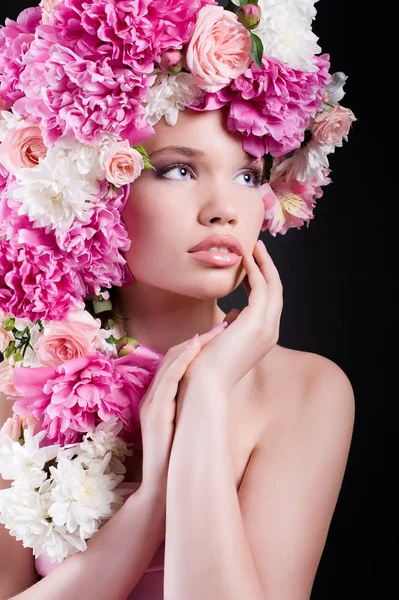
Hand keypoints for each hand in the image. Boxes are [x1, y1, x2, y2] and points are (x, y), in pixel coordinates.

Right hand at [137, 322, 227, 495]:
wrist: (161, 491)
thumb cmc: (179, 460)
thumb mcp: (188, 427)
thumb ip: (195, 408)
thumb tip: (218, 393)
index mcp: (160, 398)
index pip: (177, 362)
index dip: (198, 345)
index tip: (222, 334)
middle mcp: (153, 397)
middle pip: (172, 356)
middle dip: (198, 339)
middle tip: (223, 325)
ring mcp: (151, 404)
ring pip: (169, 363)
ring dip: (192, 344)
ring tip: (215, 332)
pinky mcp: (153, 414)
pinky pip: (167, 380)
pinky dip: (181, 361)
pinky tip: (196, 348)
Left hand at [182, 240, 282, 396]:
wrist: (202, 383)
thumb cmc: (206, 364)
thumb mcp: (223, 339)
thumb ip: (231, 325)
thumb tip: (234, 313)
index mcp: (262, 336)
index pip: (267, 301)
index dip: (261, 279)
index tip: (250, 262)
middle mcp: (270, 332)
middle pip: (275, 291)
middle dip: (267, 267)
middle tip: (256, 246)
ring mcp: (266, 328)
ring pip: (273, 286)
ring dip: (264, 263)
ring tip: (253, 246)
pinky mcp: (257, 322)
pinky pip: (262, 287)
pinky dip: (256, 270)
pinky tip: (245, 258)